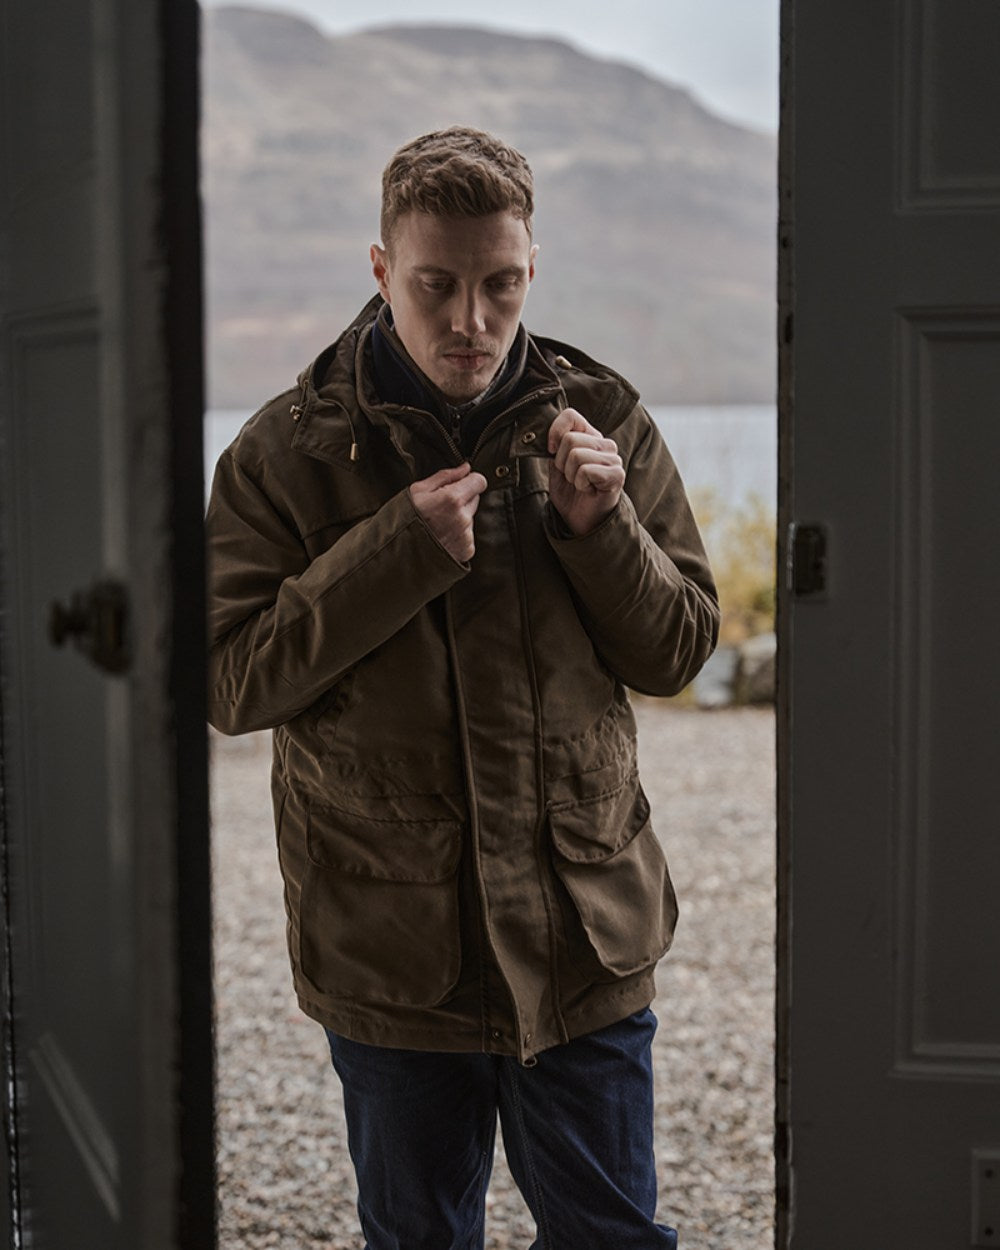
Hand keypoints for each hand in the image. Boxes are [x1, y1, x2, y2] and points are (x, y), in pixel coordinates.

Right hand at [409, 463, 487, 561]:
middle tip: (441, 507)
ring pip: (470, 517)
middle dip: (462, 499)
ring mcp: (466, 535)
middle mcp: (463, 518)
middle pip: (475, 499)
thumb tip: (465, 468)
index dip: (470, 480)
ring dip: (459, 518)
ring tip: (437, 524)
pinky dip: (458, 535)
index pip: (479, 481)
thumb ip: (445, 477)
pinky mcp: (467, 550)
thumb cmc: (404, 521)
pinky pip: (468, 535)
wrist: (398, 555)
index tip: (461, 484)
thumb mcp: (418, 491)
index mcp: (453, 499)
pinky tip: (441, 536)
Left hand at [547, 408, 624, 535]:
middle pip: (570, 439)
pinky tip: (587, 489)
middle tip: (570, 476)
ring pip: (576, 454)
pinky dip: (580, 483)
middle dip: (561, 462)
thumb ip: (554, 446)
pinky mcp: (616, 475)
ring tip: (579, 484)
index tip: (551, 450)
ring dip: (570, 475)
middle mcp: (605, 444)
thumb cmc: (570, 493)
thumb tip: (548, 436)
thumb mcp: (556, 465)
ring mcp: (613, 459)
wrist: (581, 520)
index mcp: (590, 436)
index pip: (571, 415)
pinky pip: (586, 470)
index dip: (555, 431)